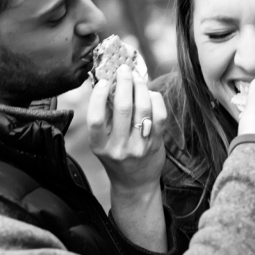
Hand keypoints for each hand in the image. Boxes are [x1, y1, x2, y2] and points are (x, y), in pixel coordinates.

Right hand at [88, 64, 168, 251]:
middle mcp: (118, 147)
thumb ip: (103, 117)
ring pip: (143, 108)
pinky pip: (159, 115)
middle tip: (125, 70)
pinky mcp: (156, 144)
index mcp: (99, 145)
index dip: (99, 96)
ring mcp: (139, 146)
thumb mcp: (102, 142)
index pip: (95, 118)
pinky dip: (155, 99)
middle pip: (122, 108)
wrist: (135, 184)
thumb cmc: (116, 157)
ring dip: (141, 87)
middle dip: (124, 83)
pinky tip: (150, 94)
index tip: (103, 81)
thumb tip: (106, 83)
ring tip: (138, 78)